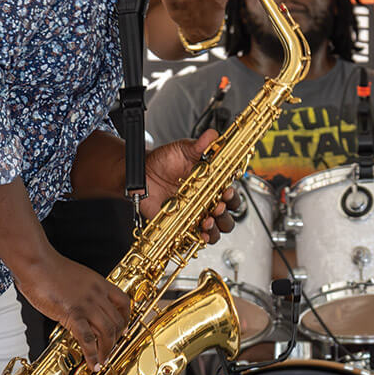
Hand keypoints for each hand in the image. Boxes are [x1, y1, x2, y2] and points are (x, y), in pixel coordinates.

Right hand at [14, 254, 130, 370]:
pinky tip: (92, 363)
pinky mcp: (72, 314)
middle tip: (110, 350)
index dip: (126, 318)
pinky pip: (87, 338)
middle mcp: (97, 295)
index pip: (123, 302)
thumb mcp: (75, 276)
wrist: (36, 263)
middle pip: (117, 321)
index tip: (123, 328)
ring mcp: (86, 305)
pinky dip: (92, 354)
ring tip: (102, 361)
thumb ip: (82, 290)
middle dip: (116, 339)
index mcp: (99, 283)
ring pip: (107, 332)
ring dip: (107, 350)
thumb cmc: (48, 267)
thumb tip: (79, 303)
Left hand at [142, 128, 239, 242]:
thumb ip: (199, 145)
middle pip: (228, 216)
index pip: (231, 194)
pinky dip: (199, 239)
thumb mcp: (182, 150)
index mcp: (212, 184)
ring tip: (206, 221)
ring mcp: (194, 215)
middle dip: (226, 214)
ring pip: (216, 230)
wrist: (141, 173)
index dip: (232, 196)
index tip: (226, 192)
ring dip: (215, 229)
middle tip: (217, 207)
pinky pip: (194, 238)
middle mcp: (206, 202)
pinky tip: (198, 235)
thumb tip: (212, 135)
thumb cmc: (164, 161)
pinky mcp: (181, 225)